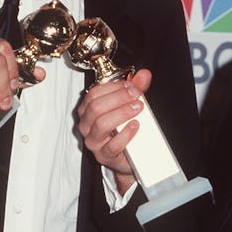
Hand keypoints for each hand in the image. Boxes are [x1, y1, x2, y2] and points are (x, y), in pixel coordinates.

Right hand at [76, 69, 151, 192]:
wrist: (127, 156)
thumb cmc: (123, 128)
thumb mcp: (128, 105)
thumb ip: (136, 88)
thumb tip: (144, 74)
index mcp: (88, 109)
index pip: (94, 93)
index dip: (113, 88)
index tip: (131, 86)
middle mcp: (86, 125)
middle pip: (96, 107)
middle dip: (118, 98)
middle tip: (136, 95)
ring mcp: (93, 141)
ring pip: (101, 124)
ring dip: (122, 113)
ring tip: (138, 108)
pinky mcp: (104, 156)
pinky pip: (112, 145)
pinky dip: (125, 134)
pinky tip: (136, 126)